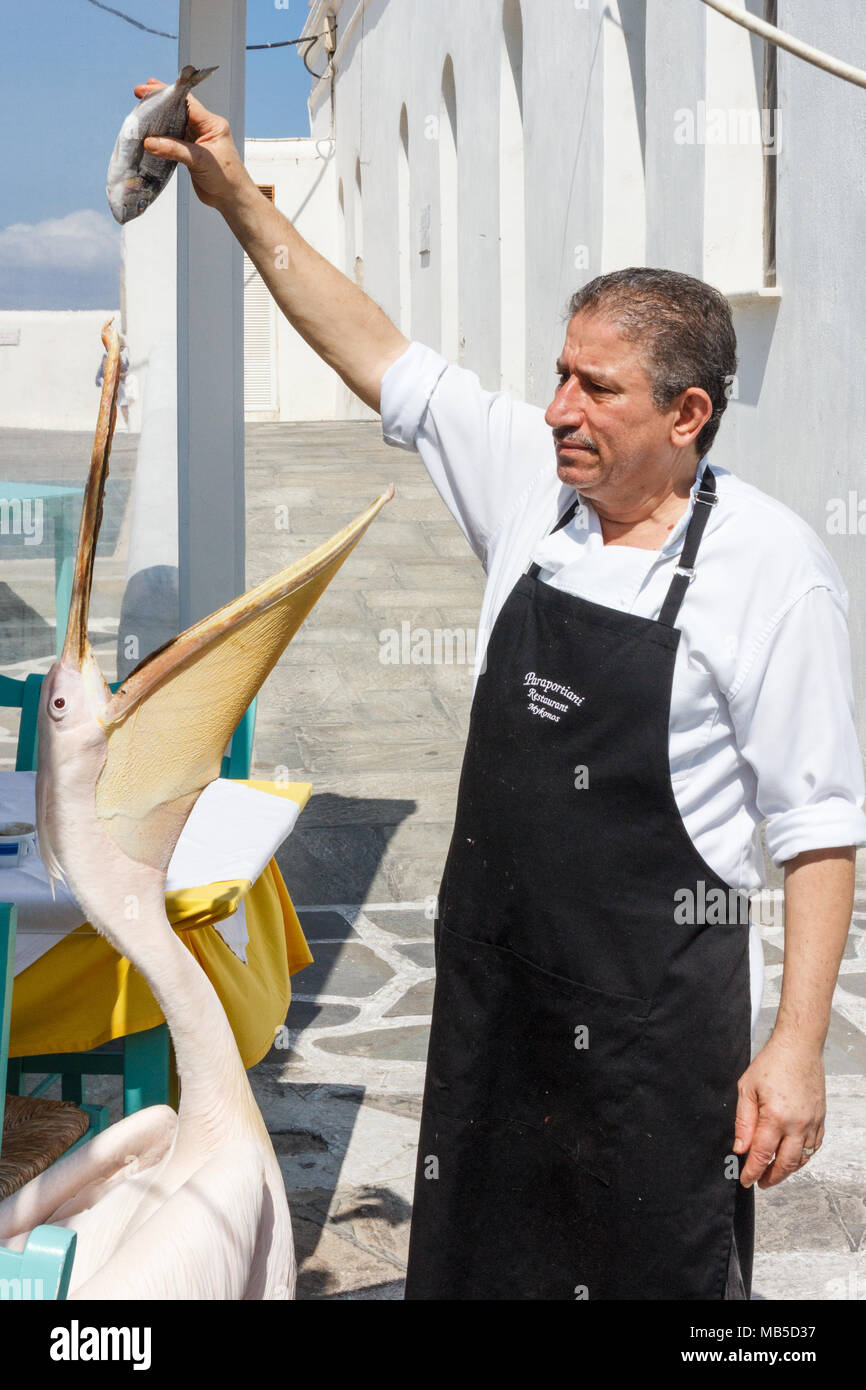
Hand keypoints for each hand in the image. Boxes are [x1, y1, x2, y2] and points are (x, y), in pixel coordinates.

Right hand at [134, 78, 252, 211]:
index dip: (166, 94)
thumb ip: (175, 150)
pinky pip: (173, 140)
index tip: (148, 87)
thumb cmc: (227, 179)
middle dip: (160, 103)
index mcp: (212, 124)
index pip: (186, 103)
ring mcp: (197, 140)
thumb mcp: (200, 160)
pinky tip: (149, 135)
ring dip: (159, 121)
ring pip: (174, 125)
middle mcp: (205, 129)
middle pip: (178, 110)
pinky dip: (161, 138)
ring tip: (140, 113)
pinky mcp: (191, 153)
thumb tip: (150, 142)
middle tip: (140, 94)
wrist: (232, 199)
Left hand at [733, 1031, 825, 1188]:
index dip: (752, 1172)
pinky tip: (792, 1156)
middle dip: (771, 1177)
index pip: (762, 1155)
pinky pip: (814, 1147)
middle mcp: (797, 1124)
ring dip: (787, 1169)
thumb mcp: (747, 1089)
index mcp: (776, 1117)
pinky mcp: (820, 1119)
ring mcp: (812, 1123)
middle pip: (785, 1164)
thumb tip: (740, 1148)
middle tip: (760, 1182)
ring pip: (801, 1159)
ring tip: (774, 1172)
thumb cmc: (772, 1063)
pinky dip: (803, 1157)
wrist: (799, 1048)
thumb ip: (743, 1122)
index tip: (746, 1181)